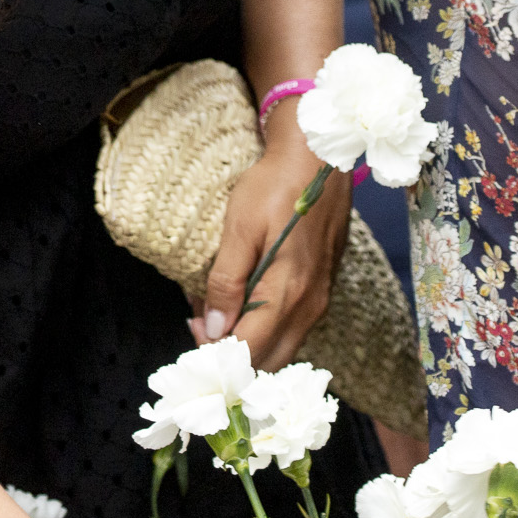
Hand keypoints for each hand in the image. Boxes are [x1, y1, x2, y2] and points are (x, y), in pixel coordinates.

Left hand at [198, 111, 349, 367]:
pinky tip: (242, 297)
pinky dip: (265, 324)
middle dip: (232, 354)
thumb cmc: (275, 187)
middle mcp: (310, 305)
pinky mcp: (322, 287)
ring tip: (216, 308)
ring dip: (248, 339)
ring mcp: (320, 298)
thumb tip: (215, 327)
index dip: (219, 353)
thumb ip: (226, 282)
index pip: (251, 350)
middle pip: (270, 359)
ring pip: (282, 345)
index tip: (195, 331)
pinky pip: (292, 324)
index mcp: (289, 293)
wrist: (318, 157)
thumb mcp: (240, 229)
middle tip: (201, 324)